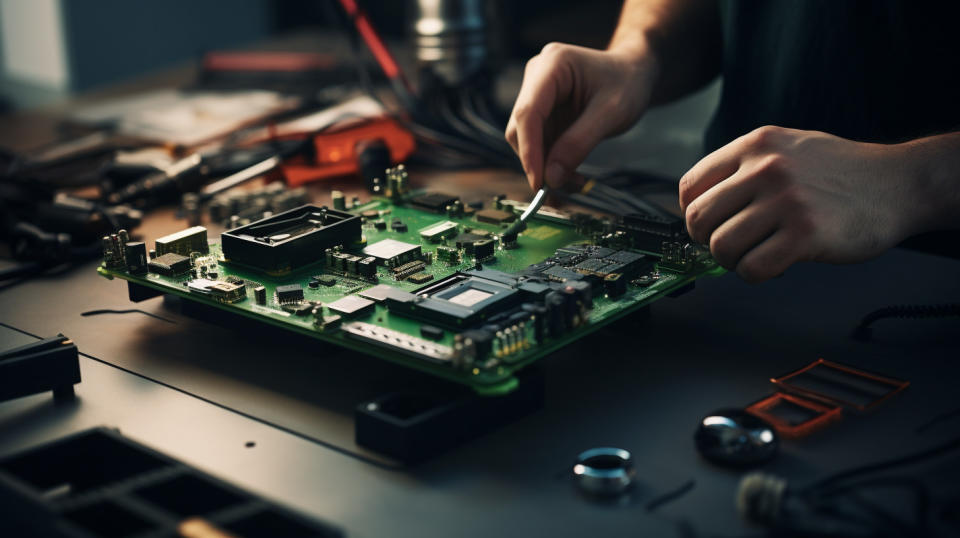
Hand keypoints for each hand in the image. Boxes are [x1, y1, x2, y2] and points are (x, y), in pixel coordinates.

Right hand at [505, 42, 657, 189]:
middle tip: (562, 191)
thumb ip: (579, 143)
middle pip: (521, 129)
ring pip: (526, 140)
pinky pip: (538, 143)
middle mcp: (537, 77)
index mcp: (552, 65)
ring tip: (576, 184)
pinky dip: (551, 163)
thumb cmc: (627, 83)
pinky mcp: (541, 112)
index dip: (529, 151)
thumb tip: (550, 178)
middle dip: (538, 162)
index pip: (528, 113)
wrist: (633, 72)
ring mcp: (536, 94)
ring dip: (546, 167)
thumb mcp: (612, 113)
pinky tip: (571, 177)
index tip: (539, 184)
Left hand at [679, 126, 924, 282]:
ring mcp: (786, 201)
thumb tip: (699, 206)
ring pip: (721, 247)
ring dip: (731, 262)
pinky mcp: (805, 234)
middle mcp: (766, 168)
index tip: (708, 226)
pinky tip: (775, 264)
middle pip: (698, 220)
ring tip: (755, 255)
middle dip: (707, 242)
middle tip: (731, 246)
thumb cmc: (841, 171)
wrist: (900, 183)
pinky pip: (753, 268)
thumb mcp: (788, 148)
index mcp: (756, 145)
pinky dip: (756, 274)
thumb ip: (744, 168)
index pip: (691, 186)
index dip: (692, 214)